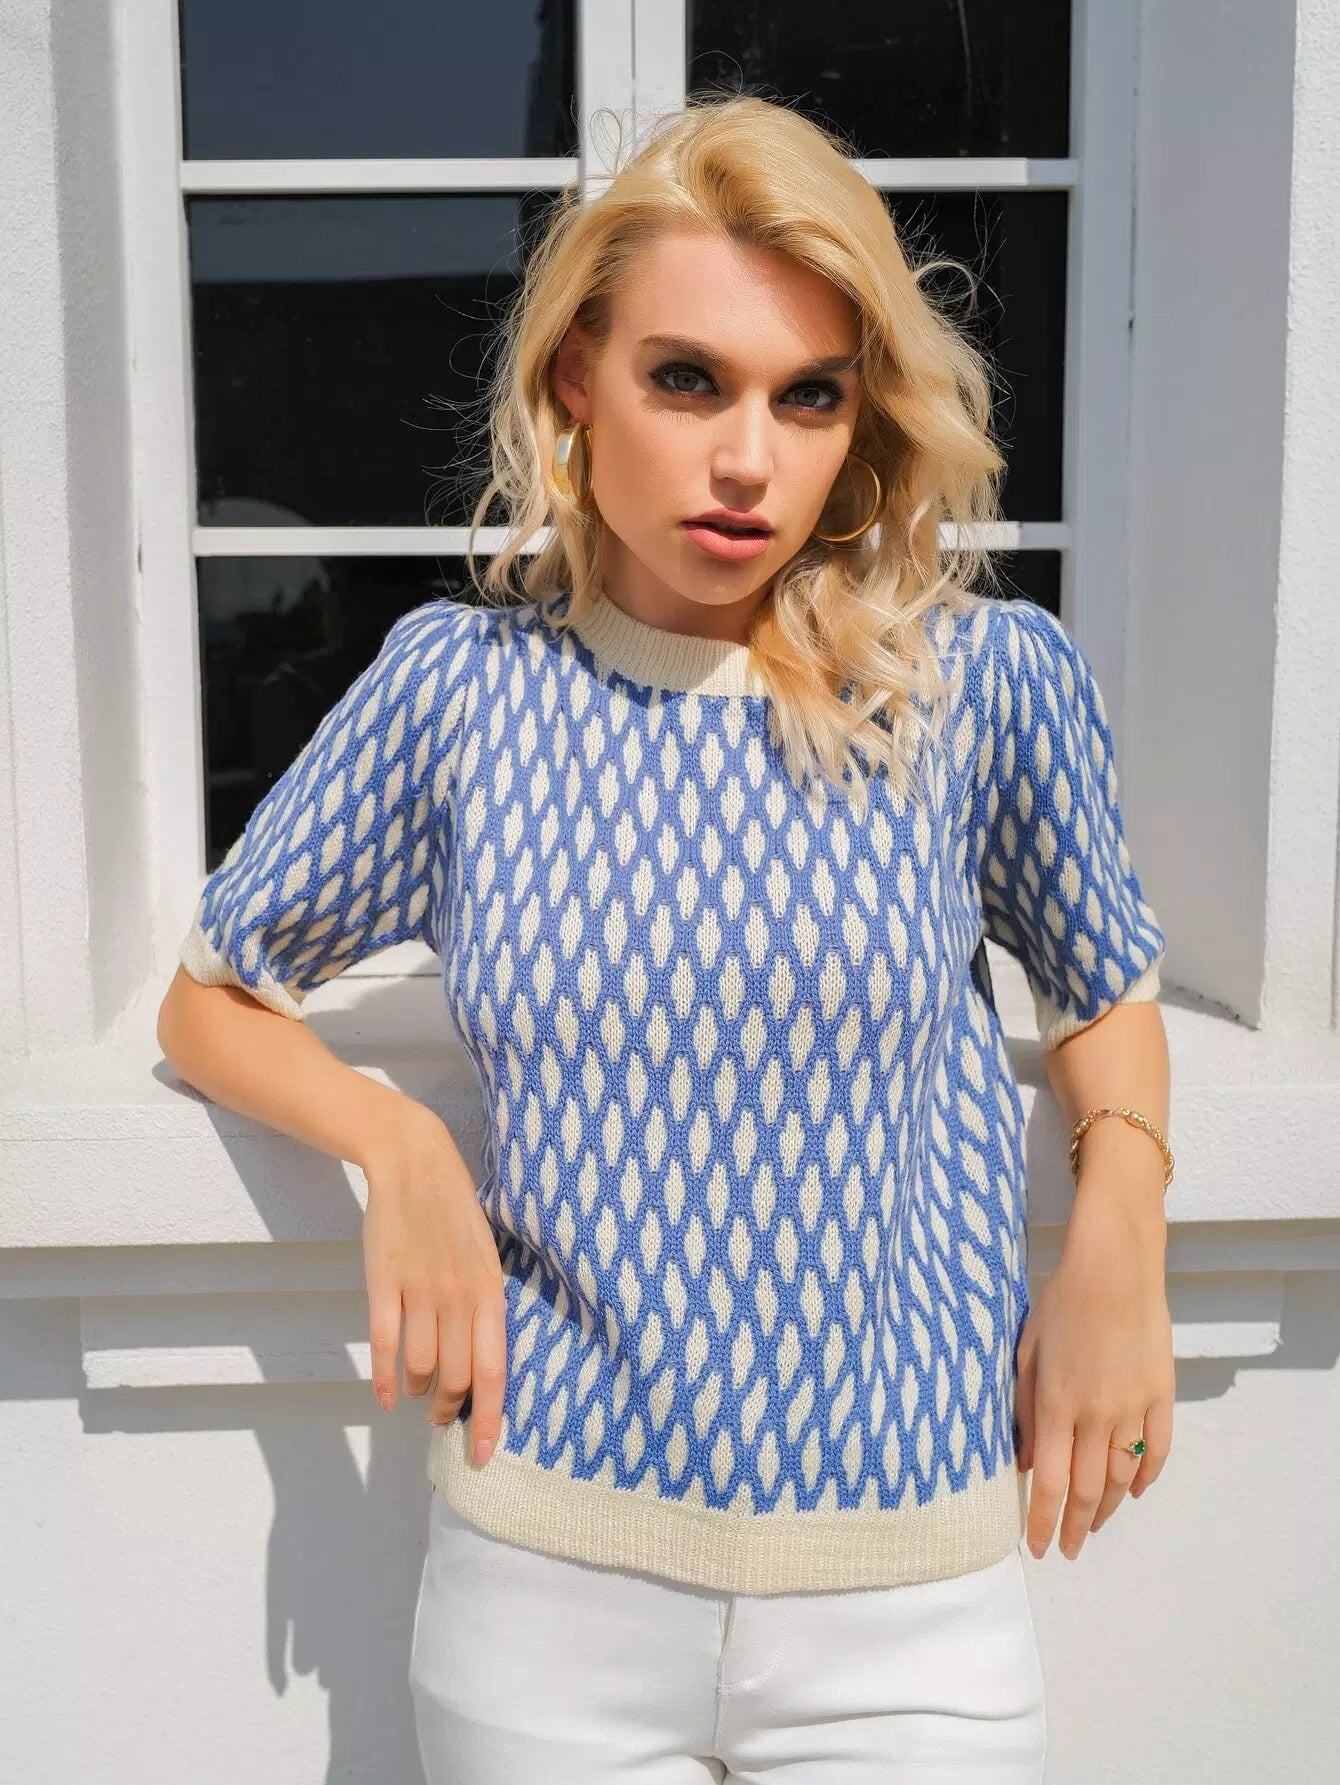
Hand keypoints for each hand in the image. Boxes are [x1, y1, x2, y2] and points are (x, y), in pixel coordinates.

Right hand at [359, 1106, 506, 1465]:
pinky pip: (383, 1345)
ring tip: (420, 1394)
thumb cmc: (455, 1215)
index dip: (489, 1419)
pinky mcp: (383, 1282)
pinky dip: (383, 1380)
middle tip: (443, 1418)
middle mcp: (457, 1295)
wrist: (414, 1164)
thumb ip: (486, 1307)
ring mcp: (418, 1289)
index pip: (494, 1371)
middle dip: (449, 1410)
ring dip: (420, 1392)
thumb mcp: (486, 1258)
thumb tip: (488, 1363)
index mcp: (490, 1291)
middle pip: (456, 1379)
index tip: (483, 1455)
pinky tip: (386, 1397)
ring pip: (420, 1368)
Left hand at [1014, 1192, 1173, 1559]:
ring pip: (1122, 1477)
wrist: (1114, 1266)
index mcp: (1056, 1406)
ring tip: (1092, 1525)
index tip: (1036, 1548)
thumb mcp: (1026, 1351)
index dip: (1040, 1521)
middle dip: (1073, 1526)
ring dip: (1106, 1508)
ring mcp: (1134, 1407)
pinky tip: (1134, 1491)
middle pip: (1085, 1490)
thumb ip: (1021, 1408)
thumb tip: (1021, 1460)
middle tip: (1065, 1549)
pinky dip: (1147, 1477)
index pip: (1047, 1482)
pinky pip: (1158, 1449)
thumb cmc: (1060, 1302)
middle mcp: (1096, 1415)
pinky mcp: (1163, 1395)